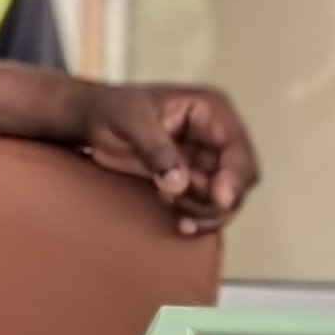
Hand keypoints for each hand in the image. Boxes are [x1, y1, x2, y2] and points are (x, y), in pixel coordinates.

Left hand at [75, 79, 259, 235]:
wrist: (93, 120)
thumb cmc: (112, 110)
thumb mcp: (131, 121)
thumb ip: (156, 150)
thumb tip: (179, 183)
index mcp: (211, 111)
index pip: (238, 148)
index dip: (235, 176)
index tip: (221, 199)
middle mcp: (217, 135)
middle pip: (241, 176)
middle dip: (222, 200)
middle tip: (192, 214)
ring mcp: (207, 159)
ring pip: (227, 195)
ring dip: (209, 212)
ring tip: (181, 218)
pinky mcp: (194, 178)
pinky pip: (207, 204)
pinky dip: (199, 217)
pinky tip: (182, 224)